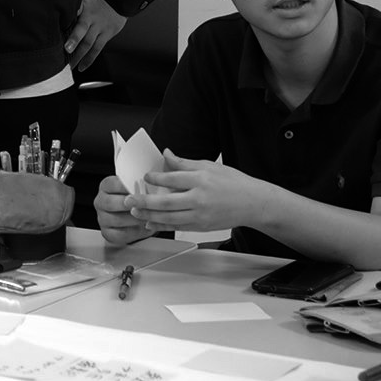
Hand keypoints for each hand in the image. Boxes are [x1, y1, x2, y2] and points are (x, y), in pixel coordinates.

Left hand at [64, 0, 126, 72]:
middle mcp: (94, 21)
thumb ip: (73, 2)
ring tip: (71, 66)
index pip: (78, 23)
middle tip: (66, 57)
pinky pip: (98, 49)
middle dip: (75, 48)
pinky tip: (82, 67)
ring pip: (90, 45)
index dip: (73, 35)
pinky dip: (90, 59)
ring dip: (81, 57)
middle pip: (84, 36)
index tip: (66, 45)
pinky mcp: (107, 34)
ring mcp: (101, 28)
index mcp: (86, 11)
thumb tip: (56, 4)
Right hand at [94, 175, 153, 246]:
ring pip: (116, 220)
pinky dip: (134, 232)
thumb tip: (149, 182)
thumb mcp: (139, 187)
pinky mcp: (107, 233)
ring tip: (147, 216)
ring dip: (134, 219)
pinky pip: (119, 234)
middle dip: (129, 204)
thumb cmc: (139, 198)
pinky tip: (143, 227)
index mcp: (106, 186)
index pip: (112, 184)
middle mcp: (101, 201)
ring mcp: (102, 218)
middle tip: (143, 205)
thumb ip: (140, 184)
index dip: (126, 187)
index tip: (139, 189)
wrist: (138, 217)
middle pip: (110, 203)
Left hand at [126, 150, 263, 232]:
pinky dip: (162, 225)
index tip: (145, 176)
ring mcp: (200, 215)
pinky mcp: (201, 226)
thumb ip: (185, 162)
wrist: (252, 203)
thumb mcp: (210, 166)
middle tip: (128, 200)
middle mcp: (199, 198)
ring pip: (169, 218)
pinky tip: (150, 222)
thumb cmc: (233, 183)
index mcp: (201, 180)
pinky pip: (177, 226)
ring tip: (134, 212)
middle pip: (166, 202)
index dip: (156, 178)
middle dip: (144, 201)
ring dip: (149, 215)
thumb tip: (166, 154)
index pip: (173, 178)